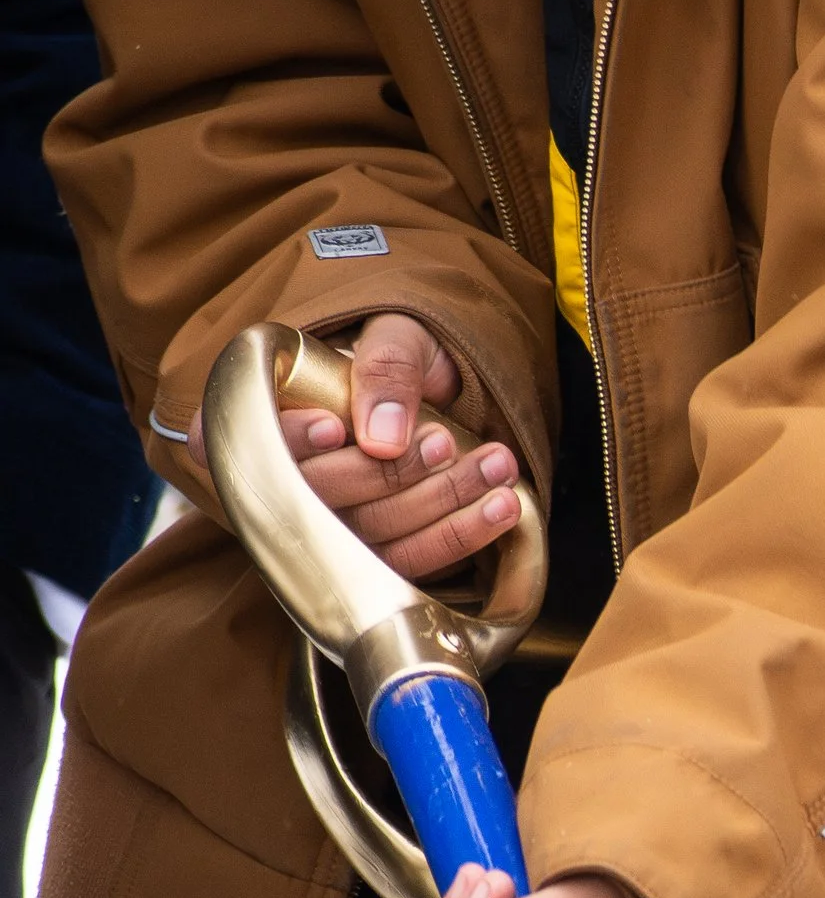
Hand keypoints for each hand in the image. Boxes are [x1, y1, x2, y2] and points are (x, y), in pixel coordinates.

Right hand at [196, 310, 523, 583]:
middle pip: (319, 499)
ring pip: (371, 535)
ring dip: (440, 504)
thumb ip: (385, 368)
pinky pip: (410, 563)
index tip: (334, 426)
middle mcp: (285, 485)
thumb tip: (382, 437)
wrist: (439, 387)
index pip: (249, 443)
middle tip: (444, 441)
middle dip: (388, 474)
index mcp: (262, 422)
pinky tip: (502, 507)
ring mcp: (330, 530)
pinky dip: (460, 536)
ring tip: (496, 466)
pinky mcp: (376, 560)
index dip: (289, 441)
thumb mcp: (392, 334)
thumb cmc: (400, 353)